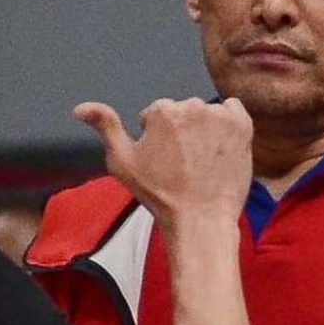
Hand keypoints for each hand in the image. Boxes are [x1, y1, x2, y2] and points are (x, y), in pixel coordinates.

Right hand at [74, 97, 251, 229]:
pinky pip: (232, 110)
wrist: (200, 218)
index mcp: (161, 111)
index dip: (157, 138)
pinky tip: (219, 147)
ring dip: (204, 129)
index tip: (163, 160)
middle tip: (183, 163)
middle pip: (182, 111)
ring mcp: (220, 116)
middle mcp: (192, 106)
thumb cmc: (159, 194)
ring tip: (202, 160)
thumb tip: (80, 108)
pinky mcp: (242, 125)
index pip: (156, 114)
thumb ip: (104, 127)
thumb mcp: (122, 162)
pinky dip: (227, 124)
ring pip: (207, 112)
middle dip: (181, 131)